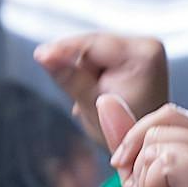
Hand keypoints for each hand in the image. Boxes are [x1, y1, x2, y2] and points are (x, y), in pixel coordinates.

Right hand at [35, 32, 171, 142]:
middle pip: (94, 44)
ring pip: (95, 50)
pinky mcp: (137, 53)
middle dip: (74, 61)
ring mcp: (144, 47)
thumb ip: (69, 77)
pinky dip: (91, 70)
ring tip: (83, 92)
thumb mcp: (90, 104)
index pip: (94, 43)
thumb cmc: (122, 130)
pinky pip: (103, 55)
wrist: (141, 143)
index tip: (39, 55)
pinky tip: (93, 88)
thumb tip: (43, 55)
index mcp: (143, 55)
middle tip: (61, 81)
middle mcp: (148, 45)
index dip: (64, 49)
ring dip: (81, 67)